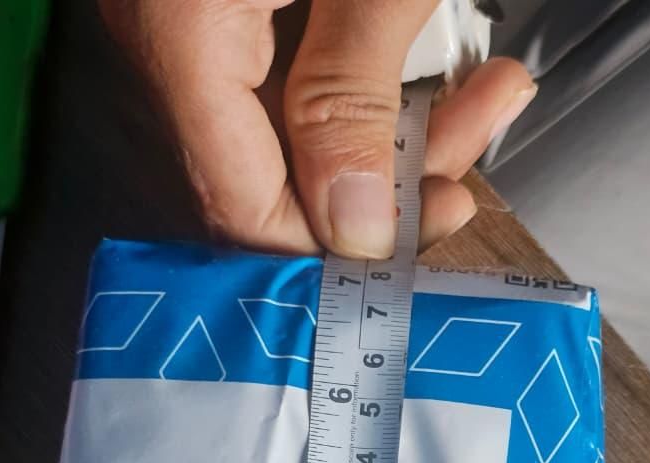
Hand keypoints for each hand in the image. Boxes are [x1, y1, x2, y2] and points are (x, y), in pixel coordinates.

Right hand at [100, 0, 535, 257]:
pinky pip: (285, 72)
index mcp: (181, 31)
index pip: (246, 212)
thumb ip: (352, 98)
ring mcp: (187, 14)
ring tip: (484, 91)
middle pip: (275, 174)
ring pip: (291, 125)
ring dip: (399, 121)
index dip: (337, 253)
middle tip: (470, 159)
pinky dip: (362, 74)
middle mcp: (165, 31)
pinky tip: (431, 59)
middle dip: (394, 178)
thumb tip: (352, 230)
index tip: (419, 247)